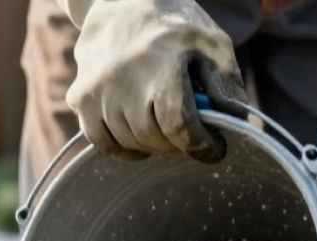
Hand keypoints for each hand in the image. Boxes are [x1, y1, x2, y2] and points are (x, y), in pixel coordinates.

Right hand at [63, 0, 246, 162]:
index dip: (201, 145)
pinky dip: (124, 147)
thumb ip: (226, 85)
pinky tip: (139, 134)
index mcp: (161, 62)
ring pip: (130, 143)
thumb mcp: (212, 44)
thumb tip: (237, 125)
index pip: (179, 125)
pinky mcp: (80, 97)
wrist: (122, 1)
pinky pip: (103, 142)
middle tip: (188, 134)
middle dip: (178, 144)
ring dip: (153, 144)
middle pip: (154, 138)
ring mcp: (97, 89)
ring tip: (164, 126)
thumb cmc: (175, 27)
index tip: (214, 150)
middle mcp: (123, 77)